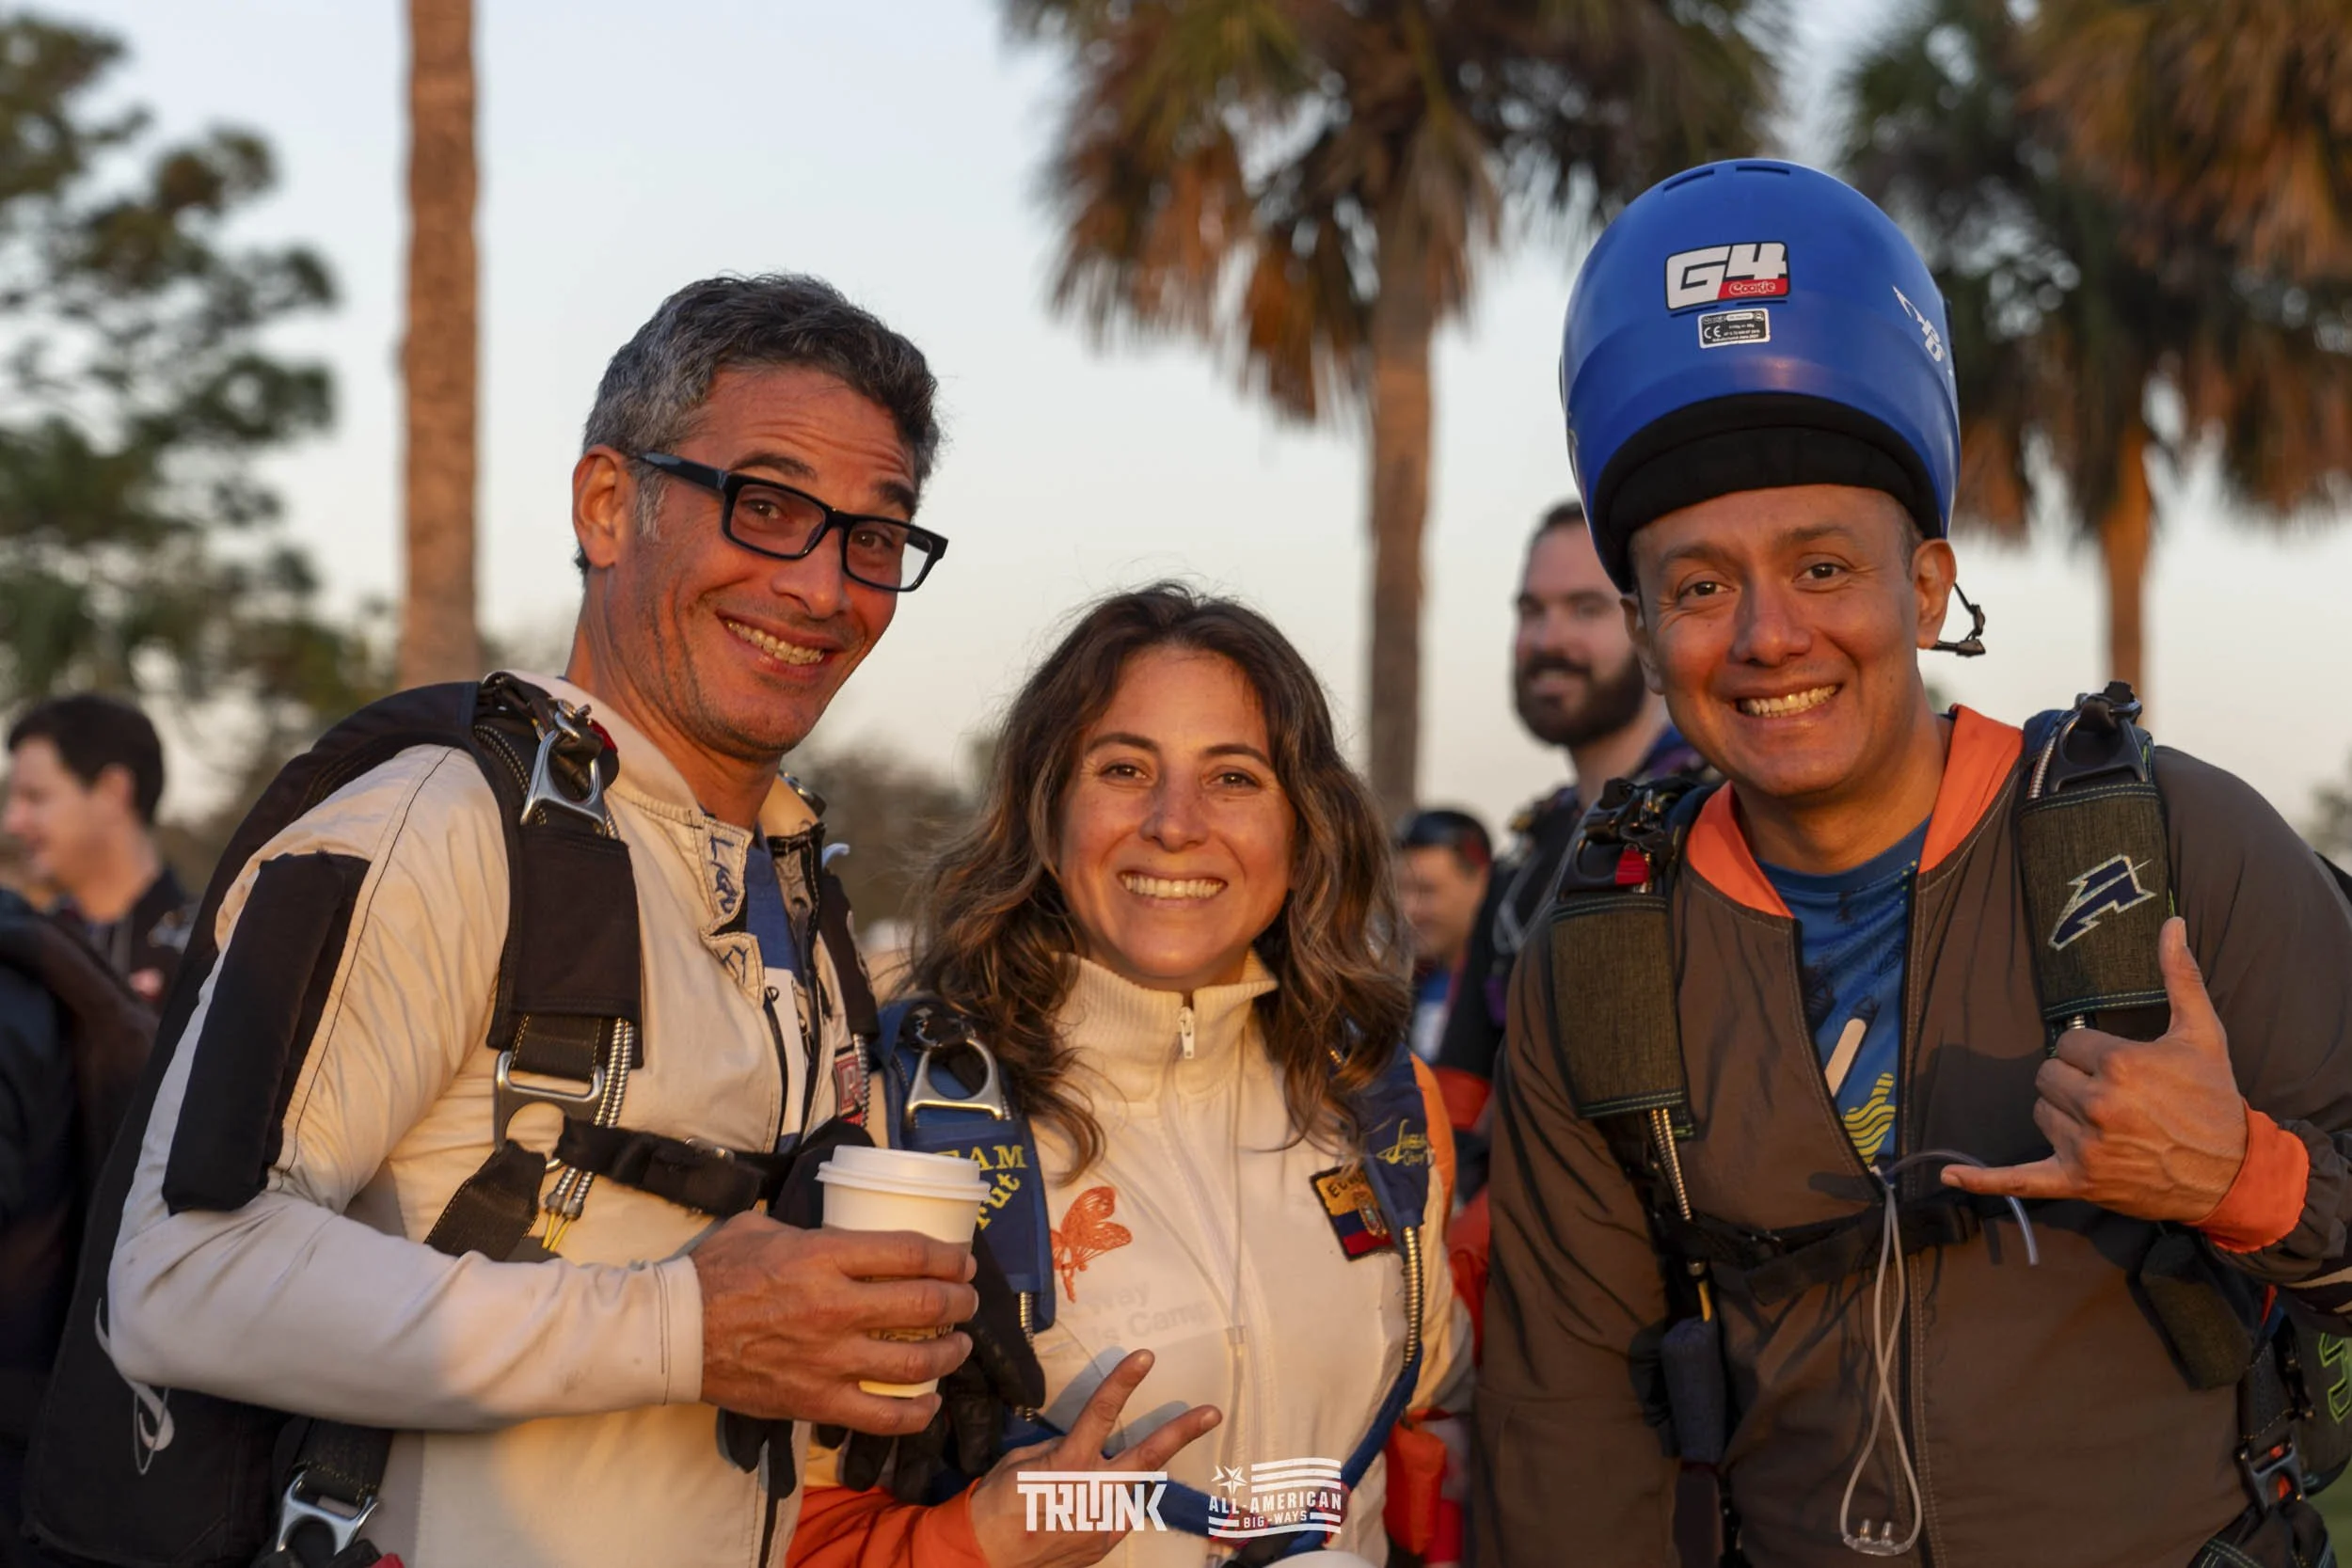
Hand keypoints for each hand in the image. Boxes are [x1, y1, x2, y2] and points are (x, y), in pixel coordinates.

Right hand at [691, 1212, 978, 1431]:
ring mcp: (828, 1360)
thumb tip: (844, 1229)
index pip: (909, 1252)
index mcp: (823, 1257)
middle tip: (966, 1301)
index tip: (961, 1260)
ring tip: (957, 1346)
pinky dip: (915, 1412)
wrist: (674, 1333)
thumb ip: (812, 1230)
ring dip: (948, 1354)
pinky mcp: (815, 1400)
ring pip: (914, 1363)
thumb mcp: (764, 1228)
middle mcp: (834, 1307)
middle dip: (959, 1302)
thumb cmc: (715, 1274)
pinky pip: (881, 1416)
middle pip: (924, 1305)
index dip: (948, 1256)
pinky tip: (929, 1402)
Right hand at [966, 1350, 1221, 1567]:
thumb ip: (1059, 1449)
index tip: (1146, 1357)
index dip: (1125, 1382)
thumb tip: (1081, 1445)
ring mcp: (1103, 1523)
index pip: (1102, 1412)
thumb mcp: (1022, 1462)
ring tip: (1080, 1488)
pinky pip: (1116, 1516)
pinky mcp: (1103, 1545)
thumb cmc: (997, 1502)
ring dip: (1120, 1481)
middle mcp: (1094, 1493)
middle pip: (1148, 1457)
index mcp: (1069, 1463)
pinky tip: (1076, 1513)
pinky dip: (1105, 1507)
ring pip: (1131, 1489)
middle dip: (1182, 1432)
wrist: (985, 1558)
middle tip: (1213, 1412)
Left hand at [1944, 917, 2246, 1221]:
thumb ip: (2180, 975)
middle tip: (2117, 1095)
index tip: (2124, 1067)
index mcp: (2120, 1065)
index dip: (2092, 1053)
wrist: (2233, 1172)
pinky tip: (1950, 1173)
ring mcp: (2086, 1147)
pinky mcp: (2078, 1181)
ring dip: (2062, 1114)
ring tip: (2108, 1123)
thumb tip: (2171, 922)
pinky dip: (1985, 1179)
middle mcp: (2098, 1105)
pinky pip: (2020, 1179)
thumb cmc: (2215, 1098)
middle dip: (2074, 1080)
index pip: (2068, 1043)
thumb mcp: (2202, 1033)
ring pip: (2039, 1112)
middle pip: (2047, 1075)